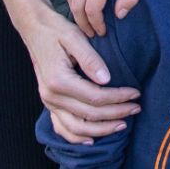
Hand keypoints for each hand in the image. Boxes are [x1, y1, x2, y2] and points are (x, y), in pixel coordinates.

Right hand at [20, 8, 139, 143]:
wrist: (34, 29)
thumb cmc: (56, 30)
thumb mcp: (74, 37)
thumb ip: (90, 59)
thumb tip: (107, 80)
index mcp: (58, 80)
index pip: (95, 97)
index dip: (118, 98)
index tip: (135, 93)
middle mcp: (51, 96)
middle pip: (89, 115)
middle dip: (116, 114)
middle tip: (136, 108)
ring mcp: (48, 102)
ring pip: (76, 128)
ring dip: (101, 130)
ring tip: (122, 125)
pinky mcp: (48, 103)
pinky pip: (61, 127)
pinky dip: (77, 137)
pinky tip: (92, 139)